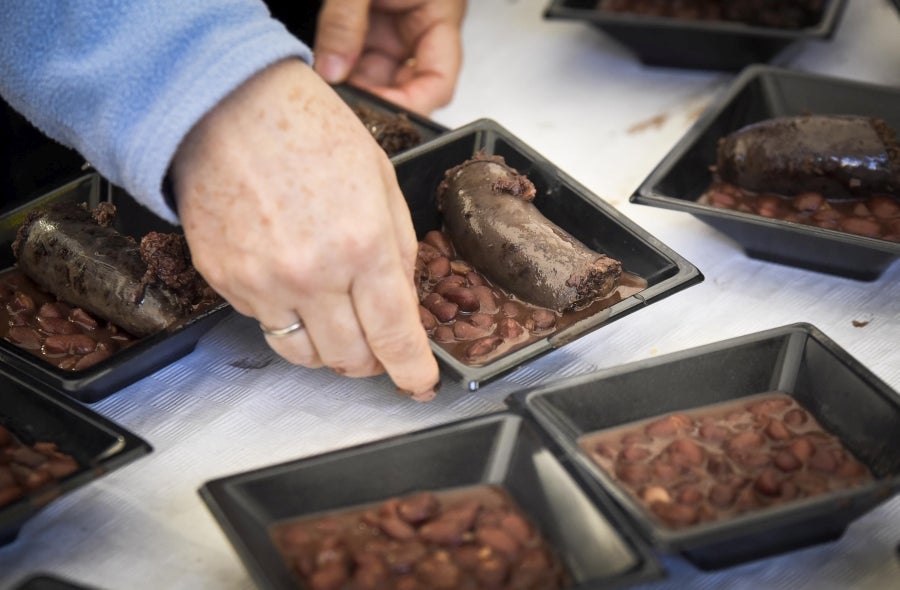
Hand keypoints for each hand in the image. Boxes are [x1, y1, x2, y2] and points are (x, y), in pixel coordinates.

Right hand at [170, 58, 438, 400]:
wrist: (226, 106)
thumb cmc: (308, 129)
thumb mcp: (380, 180)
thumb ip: (399, 248)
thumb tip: (403, 301)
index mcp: (363, 245)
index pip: (395, 336)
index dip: (412, 371)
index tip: (420, 385)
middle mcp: (312, 275)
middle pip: (351, 359)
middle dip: (373, 361)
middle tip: (379, 345)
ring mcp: (263, 284)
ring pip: (306, 357)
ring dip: (330, 350)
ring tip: (336, 318)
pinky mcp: (226, 282)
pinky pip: (266, 326)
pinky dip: (288, 319)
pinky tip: (292, 282)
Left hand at [313, 0, 465, 115]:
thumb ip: (345, 21)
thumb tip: (332, 70)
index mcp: (440, 13)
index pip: (438, 83)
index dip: (410, 109)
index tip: (377, 119)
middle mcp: (418, 27)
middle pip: (405, 87)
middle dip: (374, 102)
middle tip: (341, 110)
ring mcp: (392, 27)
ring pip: (376, 78)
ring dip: (351, 89)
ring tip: (326, 92)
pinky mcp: (367, 23)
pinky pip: (355, 59)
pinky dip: (337, 71)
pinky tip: (320, 76)